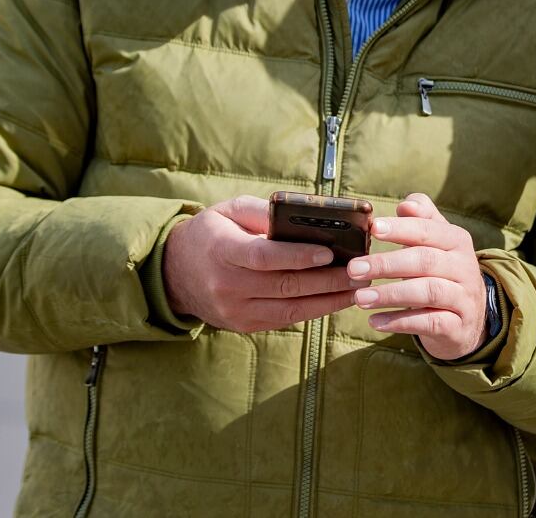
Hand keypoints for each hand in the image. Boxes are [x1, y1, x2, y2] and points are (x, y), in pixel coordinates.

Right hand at [163, 195, 364, 332]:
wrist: (174, 274)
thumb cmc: (210, 234)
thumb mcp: (228, 210)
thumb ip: (261, 211)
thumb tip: (302, 215)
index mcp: (223, 251)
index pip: (264, 257)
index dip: (298, 257)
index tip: (329, 252)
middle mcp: (228, 285)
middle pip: (284, 286)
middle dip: (328, 280)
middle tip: (360, 271)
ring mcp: (235, 310)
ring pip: (289, 309)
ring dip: (329, 300)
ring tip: (358, 288)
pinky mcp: (244, 325)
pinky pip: (284, 319)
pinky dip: (314, 310)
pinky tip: (337, 300)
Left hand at [348, 193, 488, 361]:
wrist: (470, 317)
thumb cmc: (443, 272)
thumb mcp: (437, 244)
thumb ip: (422, 220)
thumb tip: (406, 204)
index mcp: (457, 241)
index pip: (428, 230)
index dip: (401, 228)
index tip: (373, 229)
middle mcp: (465, 267)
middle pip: (425, 261)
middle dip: (387, 263)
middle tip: (354, 268)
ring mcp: (464, 298)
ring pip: (428, 292)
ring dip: (391, 294)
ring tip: (360, 297)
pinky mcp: (458, 327)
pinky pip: (428, 323)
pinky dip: (400, 321)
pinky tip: (375, 321)